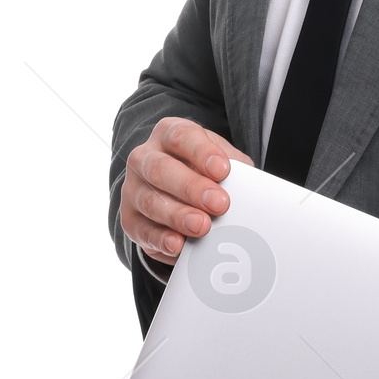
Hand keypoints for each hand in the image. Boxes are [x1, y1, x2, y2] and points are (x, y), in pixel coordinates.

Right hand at [120, 117, 250, 266]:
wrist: (177, 190)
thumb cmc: (204, 171)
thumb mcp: (221, 161)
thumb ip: (234, 170)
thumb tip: (249, 190)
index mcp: (168, 133)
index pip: (182, 137)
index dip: (202, 153)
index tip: (223, 170)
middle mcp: (144, 158)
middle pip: (161, 169)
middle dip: (191, 187)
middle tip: (219, 204)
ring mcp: (133, 189)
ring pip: (150, 201)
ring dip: (178, 216)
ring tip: (202, 226)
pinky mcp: (130, 219)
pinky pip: (142, 230)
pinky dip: (161, 239)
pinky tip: (178, 245)